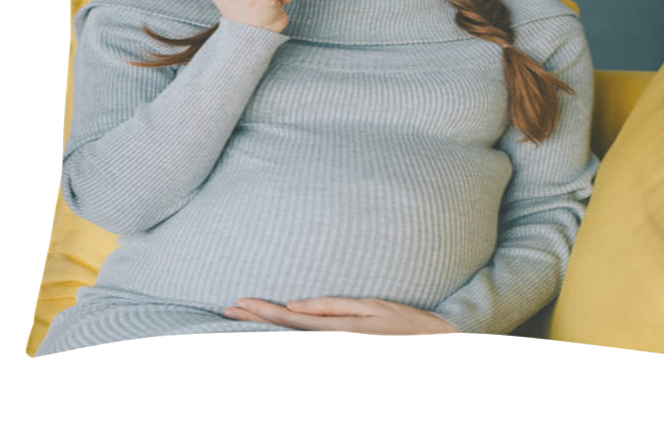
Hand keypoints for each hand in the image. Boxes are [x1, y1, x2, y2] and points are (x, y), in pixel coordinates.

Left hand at [222, 297, 458, 334]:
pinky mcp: (345, 359)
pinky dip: (286, 341)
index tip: (240, 303)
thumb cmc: (406, 324)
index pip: (291, 320)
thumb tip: (295, 306)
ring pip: (293, 343)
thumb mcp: (372, 307)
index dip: (264, 312)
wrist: (436, 348)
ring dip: (266, 331)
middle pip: (286, 332)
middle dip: (256, 320)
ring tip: (240, 319)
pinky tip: (272, 337)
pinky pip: (309, 349)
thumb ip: (332, 307)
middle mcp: (333, 346)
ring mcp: (338, 356)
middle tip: (227, 310)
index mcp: (338, 331)